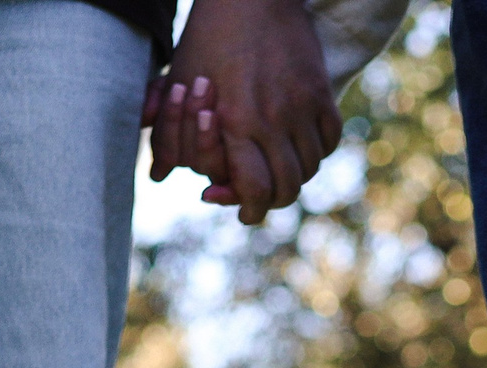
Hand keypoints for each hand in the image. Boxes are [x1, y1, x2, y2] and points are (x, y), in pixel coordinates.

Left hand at [141, 0, 341, 225]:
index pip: (253, 189)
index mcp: (236, 119)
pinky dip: (316, 152)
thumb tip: (158, 176)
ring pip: (309, 168)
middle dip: (271, 202)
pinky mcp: (320, 92)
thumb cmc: (208, 37)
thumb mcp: (180, 82)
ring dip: (293, 177)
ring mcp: (301, 106)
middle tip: (260, 202)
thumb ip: (169, 135)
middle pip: (286, 187)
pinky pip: (329, 140)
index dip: (247, 208)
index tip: (242, 212)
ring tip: (277, 174)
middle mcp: (272, 118)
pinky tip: (300, 148)